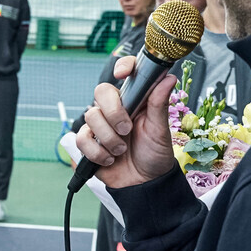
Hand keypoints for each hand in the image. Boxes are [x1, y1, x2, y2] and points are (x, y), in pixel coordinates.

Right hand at [74, 55, 178, 189]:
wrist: (144, 183)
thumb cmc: (155, 155)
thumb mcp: (160, 130)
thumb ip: (159, 104)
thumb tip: (168, 78)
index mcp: (135, 100)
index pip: (126, 72)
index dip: (123, 67)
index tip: (122, 75)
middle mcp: (116, 108)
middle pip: (101, 91)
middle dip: (113, 112)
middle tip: (126, 129)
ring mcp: (101, 125)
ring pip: (90, 116)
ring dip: (108, 138)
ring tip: (121, 150)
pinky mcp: (89, 142)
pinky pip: (81, 138)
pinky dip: (97, 152)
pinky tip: (109, 158)